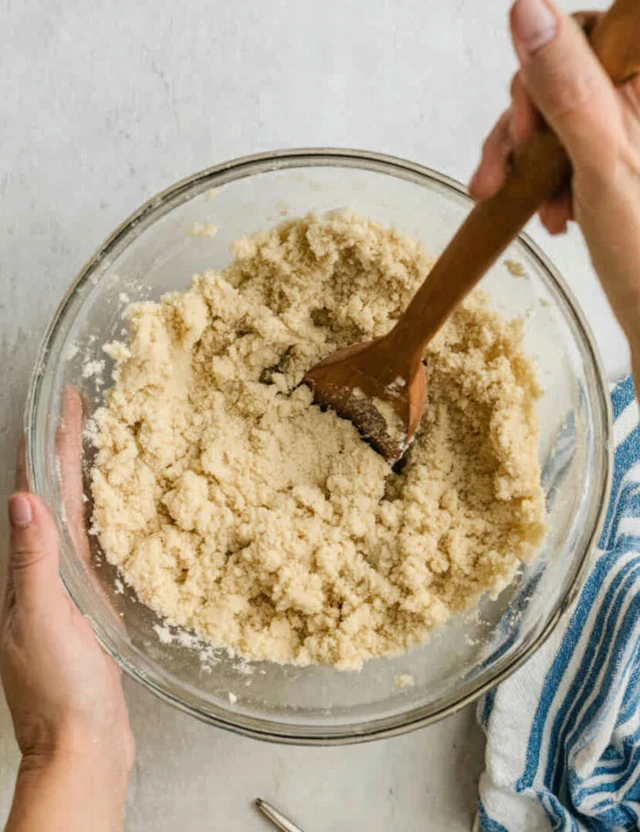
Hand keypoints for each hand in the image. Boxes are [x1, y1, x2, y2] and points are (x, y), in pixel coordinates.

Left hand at [1, 399, 133, 830]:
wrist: (83, 743)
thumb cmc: (60, 691)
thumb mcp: (43, 623)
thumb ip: (36, 563)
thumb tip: (22, 498)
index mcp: (29, 569)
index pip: (39, 492)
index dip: (47, 444)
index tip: (61, 402)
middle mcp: (46, 568)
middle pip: (57, 494)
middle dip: (66, 447)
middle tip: (83, 404)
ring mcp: (71, 583)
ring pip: (78, 513)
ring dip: (84, 472)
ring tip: (99, 438)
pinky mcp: (94, 600)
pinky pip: (98, 541)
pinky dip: (104, 512)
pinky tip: (118, 503)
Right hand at [470, 0, 639, 368]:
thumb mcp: (597, 160)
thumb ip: (565, 85)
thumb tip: (527, 10)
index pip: (586, 30)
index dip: (542, 70)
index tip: (527, 127)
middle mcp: (638, 97)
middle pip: (562, 73)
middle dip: (523, 127)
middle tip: (502, 173)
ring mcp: (626, 128)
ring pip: (556, 113)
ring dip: (525, 159)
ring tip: (512, 201)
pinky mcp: (612, 157)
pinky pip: (563, 147)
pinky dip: (540, 177)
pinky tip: (544, 211)